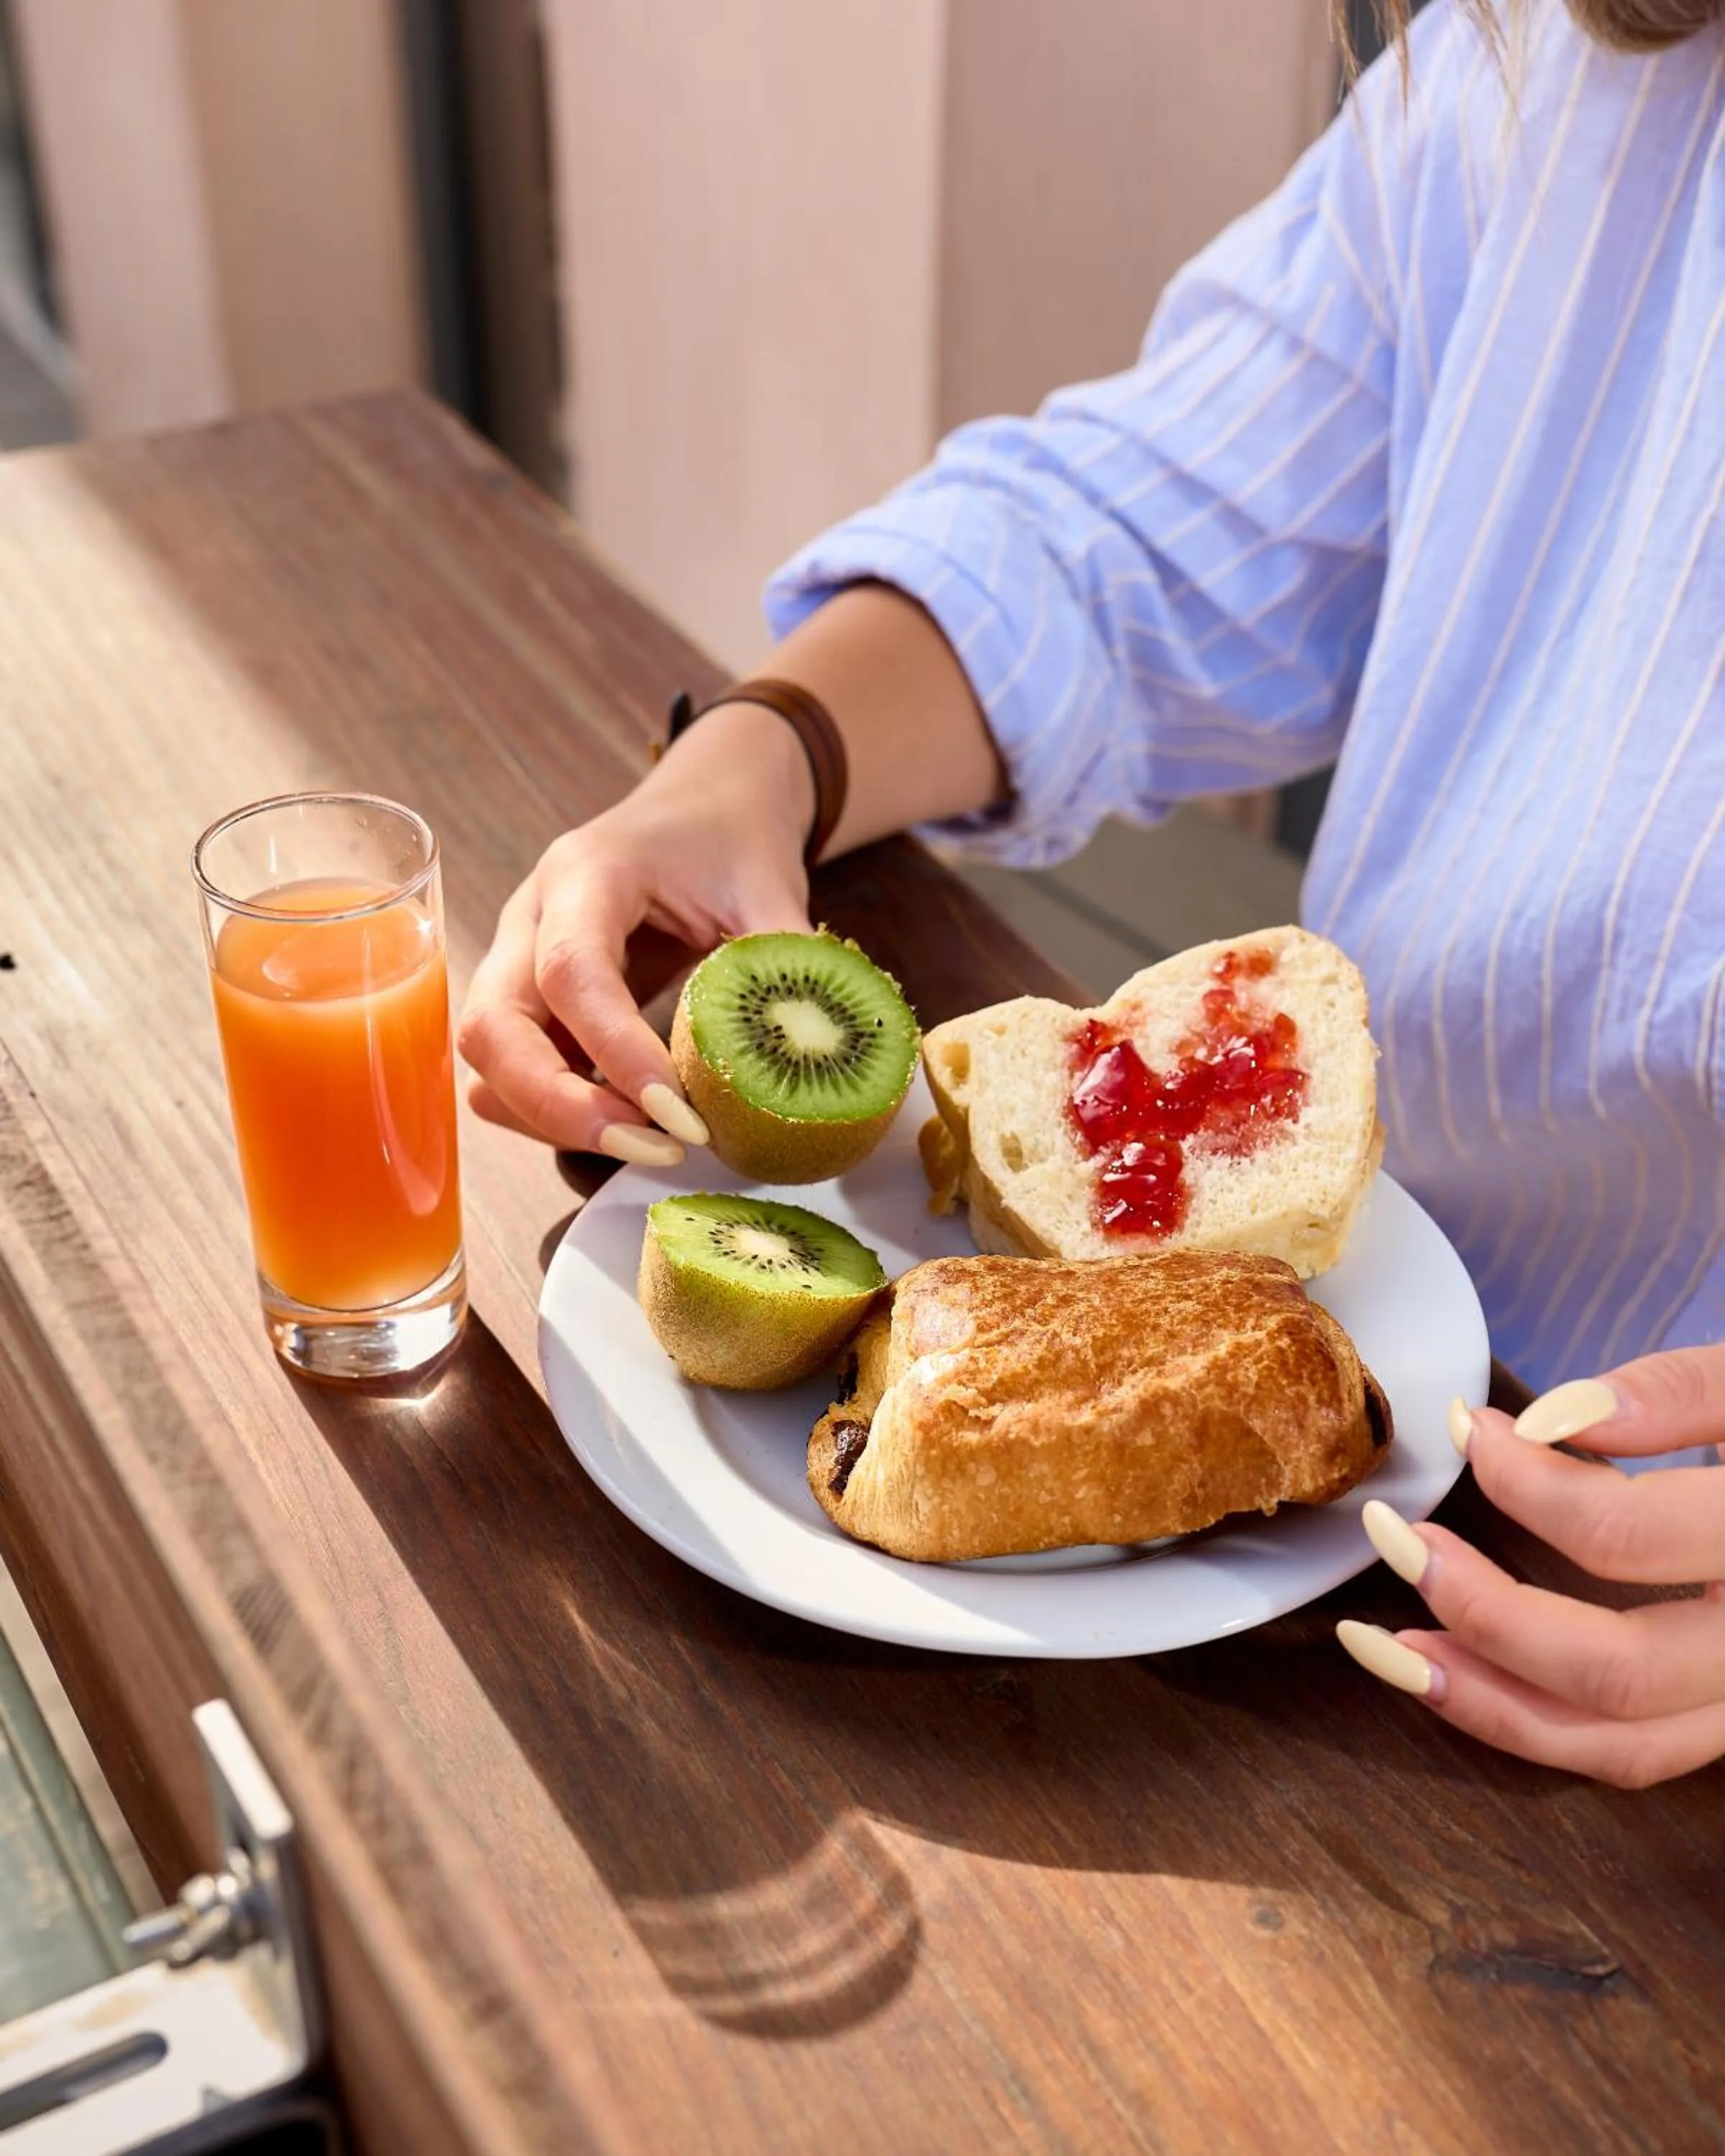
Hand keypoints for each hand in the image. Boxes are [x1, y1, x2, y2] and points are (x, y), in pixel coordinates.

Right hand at [458, 704, 813, 1155]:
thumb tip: (816, 1056)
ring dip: (552, 1120)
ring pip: (488, 1063)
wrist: (706, 806)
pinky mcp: (527, 1004)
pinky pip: (508, 1074)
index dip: (615, 1051)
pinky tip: (629, 1123)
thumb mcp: (770, 889)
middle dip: (559, 1106)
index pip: (571, 972)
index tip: (678, 1113)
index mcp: (588, 873)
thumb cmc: (732, 841)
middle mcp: (530, 917)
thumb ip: (787, 966)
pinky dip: (554, 1114)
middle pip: (491, 1027)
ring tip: (652, 1144)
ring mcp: (516, 962)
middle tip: (653, 1147)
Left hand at [1338, 1347, 1724, 1786]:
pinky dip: (1528, 1723)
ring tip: (1379, 1640)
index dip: (1527, 1482)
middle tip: (1388, 1533)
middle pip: (1616, 1673)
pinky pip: (1630, 1752)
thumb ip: (1678, 1393)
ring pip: (1618, 1746)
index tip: (1467, 1424)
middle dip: (1478, 1607)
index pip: (1628, 1538)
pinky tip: (1452, 1670)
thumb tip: (1554, 1419)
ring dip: (1482, 1701)